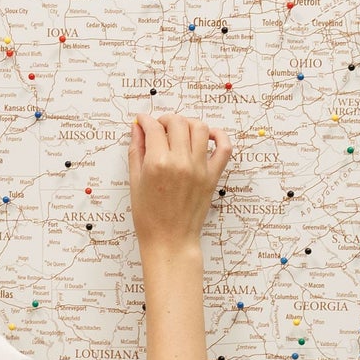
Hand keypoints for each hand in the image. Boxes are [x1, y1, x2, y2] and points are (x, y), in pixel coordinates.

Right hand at [127, 113, 231, 253]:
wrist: (169, 240)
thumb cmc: (149, 217)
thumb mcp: (135, 182)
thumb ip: (136, 151)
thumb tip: (137, 128)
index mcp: (157, 163)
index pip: (153, 128)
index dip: (146, 121)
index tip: (143, 121)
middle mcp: (180, 162)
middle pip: (177, 122)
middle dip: (165, 119)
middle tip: (160, 127)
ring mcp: (199, 168)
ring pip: (200, 128)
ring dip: (188, 123)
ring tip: (180, 131)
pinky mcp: (212, 176)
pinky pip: (224, 148)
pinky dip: (219, 135)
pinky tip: (208, 136)